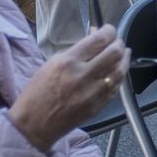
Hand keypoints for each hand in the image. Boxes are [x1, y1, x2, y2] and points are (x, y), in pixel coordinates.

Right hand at [9, 26, 127, 150]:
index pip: (99, 40)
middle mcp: (82, 75)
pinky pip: (116, 87)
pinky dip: (119, 76)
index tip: (109, 30)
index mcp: (67, 62)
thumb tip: (94, 39)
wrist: (32, 126)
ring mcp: (92, 92)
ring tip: (124, 53)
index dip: (109, 31)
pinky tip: (119, 71)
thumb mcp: (50, 65)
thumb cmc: (36, 93)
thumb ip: (74, 52)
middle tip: (118, 42)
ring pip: (120, 70)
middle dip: (119, 43)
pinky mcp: (97, 106)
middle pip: (114, 53)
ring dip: (124, 59)